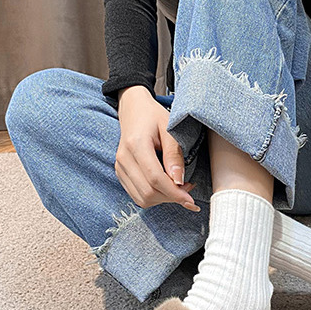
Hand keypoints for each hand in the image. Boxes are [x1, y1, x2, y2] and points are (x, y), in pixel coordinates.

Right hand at [116, 86, 199, 211]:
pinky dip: (154, 197)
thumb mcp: (170, 129)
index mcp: (136, 145)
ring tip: (178, 187)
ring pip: (142, 198)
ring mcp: (119, 167)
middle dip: (171, 197)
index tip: (190, 200)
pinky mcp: (120, 173)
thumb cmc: (153, 116)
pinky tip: (166, 187)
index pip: (155, 178)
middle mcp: (124, 159)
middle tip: (188, 189)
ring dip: (163, 199)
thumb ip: (174, 155)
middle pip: (148, 192)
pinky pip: (137, 195)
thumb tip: (180, 181)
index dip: (174, 193)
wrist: (133, 110)